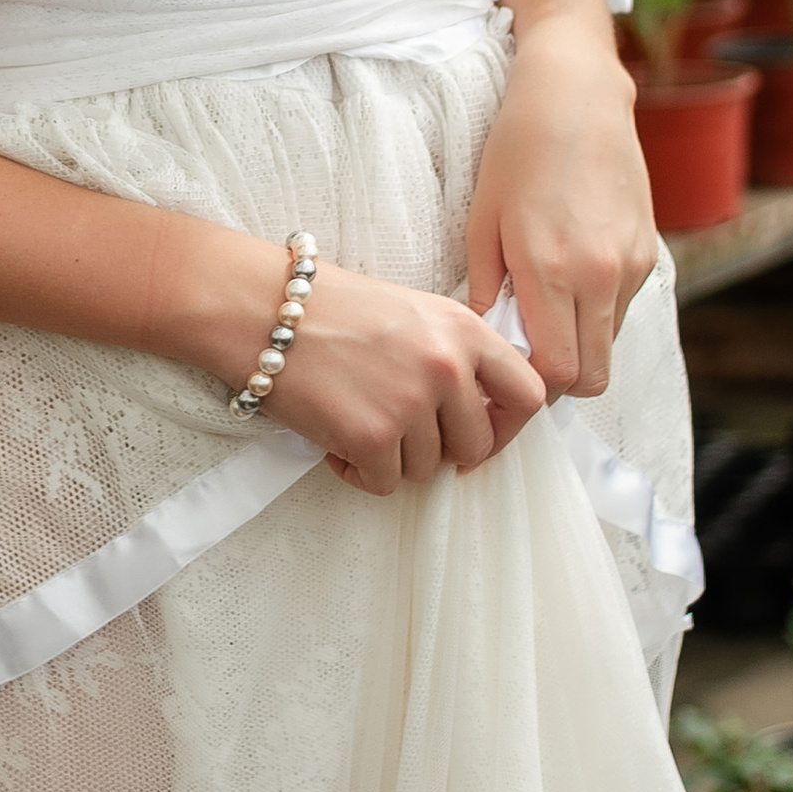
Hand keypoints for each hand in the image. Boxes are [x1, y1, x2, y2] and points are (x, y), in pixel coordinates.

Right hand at [257, 258, 544, 493]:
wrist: (264, 308)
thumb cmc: (331, 308)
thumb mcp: (412, 312)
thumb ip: (453, 354)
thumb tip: (480, 411)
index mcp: (463, 329)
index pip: (529, 393)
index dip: (508, 423)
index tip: (482, 429)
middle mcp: (447, 366)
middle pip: (477, 445)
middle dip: (443, 450)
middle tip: (404, 434)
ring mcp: (411, 403)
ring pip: (428, 469)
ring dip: (395, 458)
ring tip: (359, 421)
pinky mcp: (373, 436)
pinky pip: (384, 483)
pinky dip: (359, 472)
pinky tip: (336, 441)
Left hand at [463, 16, 657, 402]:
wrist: (577, 94)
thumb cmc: (516, 150)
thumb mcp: (482, 219)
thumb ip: (485, 291)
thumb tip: (487, 342)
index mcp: (550, 271)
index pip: (556, 374)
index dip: (532, 384)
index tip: (510, 366)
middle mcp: (599, 276)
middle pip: (592, 377)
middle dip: (560, 378)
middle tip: (529, 349)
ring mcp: (630, 264)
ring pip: (610, 343)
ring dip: (582, 342)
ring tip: (548, 304)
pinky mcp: (649, 251)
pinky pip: (624, 307)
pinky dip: (600, 309)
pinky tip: (574, 271)